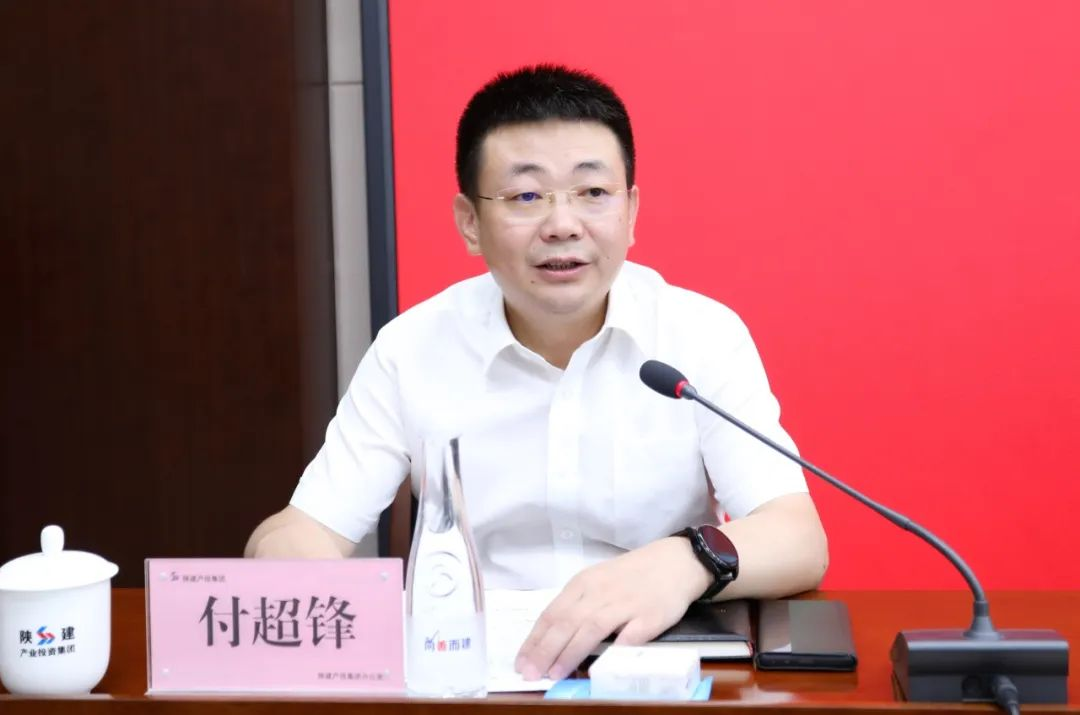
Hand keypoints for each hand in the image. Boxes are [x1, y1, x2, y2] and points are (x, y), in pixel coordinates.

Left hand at [514, 536, 711, 680]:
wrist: (675, 561)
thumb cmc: (631, 576)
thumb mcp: (598, 582)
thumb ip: (578, 607)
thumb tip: (551, 640)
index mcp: (584, 584)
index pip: (552, 614)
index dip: (534, 640)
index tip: (521, 662)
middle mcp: (600, 592)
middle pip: (567, 622)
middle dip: (545, 650)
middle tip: (530, 673)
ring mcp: (625, 604)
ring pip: (591, 628)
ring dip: (571, 651)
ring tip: (555, 672)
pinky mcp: (650, 616)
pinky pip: (630, 634)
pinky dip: (614, 648)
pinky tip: (601, 664)